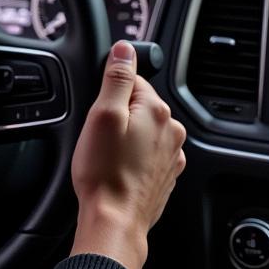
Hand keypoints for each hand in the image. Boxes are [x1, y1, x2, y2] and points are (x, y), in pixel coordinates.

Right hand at [69, 39, 186, 268]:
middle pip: (137, 103)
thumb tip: (125, 49)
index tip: (97, 109)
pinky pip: (146, 151)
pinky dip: (131, 154)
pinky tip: (115, 166)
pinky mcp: (165, 174)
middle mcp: (171, 131)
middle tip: (98, 133)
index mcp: (156, 111)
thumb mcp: (103, 114)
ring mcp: (171, 155)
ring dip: (125, 133)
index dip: (107, 91)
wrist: (115, 220)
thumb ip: (117, 77)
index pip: (131, 79)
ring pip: (142, 128)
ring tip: (106, 152)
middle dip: (116, 112)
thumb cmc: (104, 171)